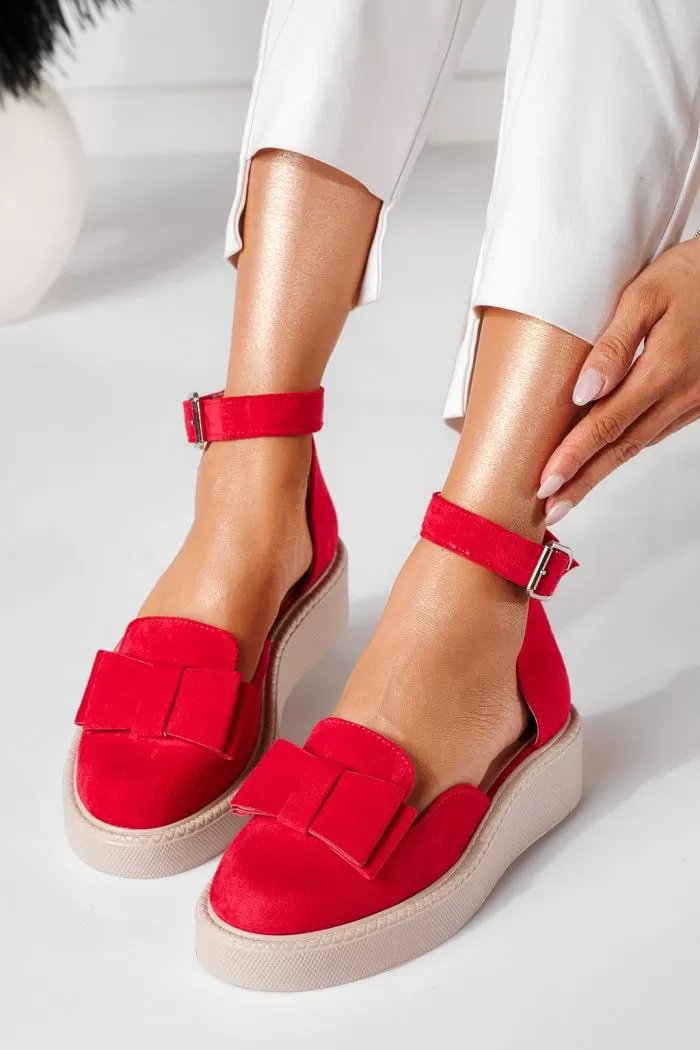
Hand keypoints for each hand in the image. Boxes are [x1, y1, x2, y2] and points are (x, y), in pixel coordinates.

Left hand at [537, 234, 699, 523]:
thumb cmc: (691, 275)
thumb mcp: (646, 294)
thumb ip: (613, 345)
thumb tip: (582, 391)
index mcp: (664, 369)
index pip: (607, 423)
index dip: (574, 457)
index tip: (546, 482)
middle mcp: (681, 394)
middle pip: (621, 447)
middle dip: (582, 481)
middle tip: (551, 508)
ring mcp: (694, 402)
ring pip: (638, 445)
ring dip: (602, 471)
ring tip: (568, 493)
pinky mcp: (699, 401)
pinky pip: (656, 432)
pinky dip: (626, 450)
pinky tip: (604, 460)